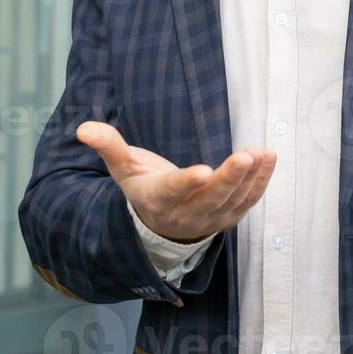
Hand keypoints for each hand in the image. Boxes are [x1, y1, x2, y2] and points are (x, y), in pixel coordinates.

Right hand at [77, 121, 276, 243]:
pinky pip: (248, 201)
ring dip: (251, 177)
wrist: (161, 225)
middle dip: (229, 178)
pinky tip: (269, 158)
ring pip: (233, 200)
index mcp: (157, 200)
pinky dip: (261, 181)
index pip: (173, 191)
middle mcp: (186, 214)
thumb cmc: (143, 186)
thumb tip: (83, 128)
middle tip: (246, 156)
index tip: (204, 170)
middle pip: (211, 198)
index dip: (188, 183)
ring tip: (261, 153)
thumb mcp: (124, 168)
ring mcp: (211, 219)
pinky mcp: (229, 216)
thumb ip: (109, 146)